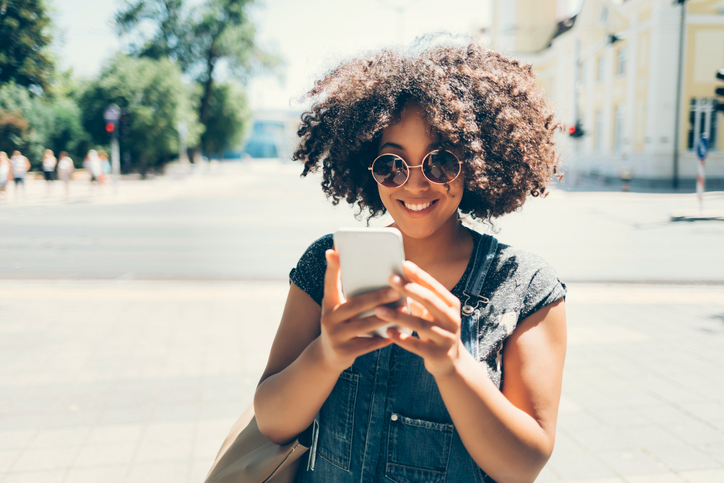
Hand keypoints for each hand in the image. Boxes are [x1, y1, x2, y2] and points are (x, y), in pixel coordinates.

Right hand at [319, 249, 395, 372]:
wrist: (327, 356)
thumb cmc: (341, 324)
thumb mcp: (338, 308)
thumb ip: (350, 294)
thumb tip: (375, 275)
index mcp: (329, 303)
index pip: (329, 282)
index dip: (331, 268)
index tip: (333, 252)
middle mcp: (329, 318)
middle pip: (355, 305)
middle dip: (377, 297)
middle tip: (396, 290)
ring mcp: (336, 336)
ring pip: (364, 325)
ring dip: (386, 318)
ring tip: (403, 310)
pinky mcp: (344, 352)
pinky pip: (368, 344)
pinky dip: (383, 339)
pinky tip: (397, 333)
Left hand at [375, 260, 464, 377]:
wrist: (450, 362)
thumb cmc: (435, 329)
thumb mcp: (433, 312)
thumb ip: (420, 297)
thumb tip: (398, 276)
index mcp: (451, 305)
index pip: (434, 286)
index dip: (419, 275)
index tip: (403, 263)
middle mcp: (452, 320)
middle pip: (429, 301)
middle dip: (409, 289)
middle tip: (390, 279)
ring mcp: (446, 338)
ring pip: (420, 325)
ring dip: (398, 316)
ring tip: (378, 310)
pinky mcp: (438, 354)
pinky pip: (416, 346)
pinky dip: (401, 339)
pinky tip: (387, 332)